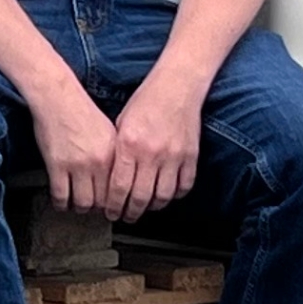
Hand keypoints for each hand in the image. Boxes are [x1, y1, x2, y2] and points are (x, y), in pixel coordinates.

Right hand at [27, 90, 119, 215]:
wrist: (56, 97)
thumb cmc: (80, 110)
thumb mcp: (107, 131)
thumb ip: (114, 155)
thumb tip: (117, 179)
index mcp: (114, 152)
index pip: (119, 190)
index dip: (114, 202)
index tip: (110, 207)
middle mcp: (99, 161)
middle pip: (103, 201)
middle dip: (98, 209)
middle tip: (93, 208)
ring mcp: (78, 165)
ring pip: (83, 203)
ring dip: (79, 208)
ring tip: (76, 204)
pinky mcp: (57, 166)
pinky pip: (61, 197)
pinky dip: (61, 203)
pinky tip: (61, 200)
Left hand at [105, 74, 205, 219]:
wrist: (177, 86)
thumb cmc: (146, 102)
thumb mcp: (121, 124)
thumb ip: (118, 152)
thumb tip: (111, 180)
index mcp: (129, 144)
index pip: (118, 187)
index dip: (113, 206)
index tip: (111, 213)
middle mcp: (151, 153)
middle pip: (140, 197)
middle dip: (131, 213)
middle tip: (126, 216)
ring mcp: (173, 156)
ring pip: (163, 197)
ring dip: (152, 207)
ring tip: (145, 208)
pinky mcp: (191, 156)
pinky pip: (184, 186)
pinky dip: (175, 195)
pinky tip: (166, 194)